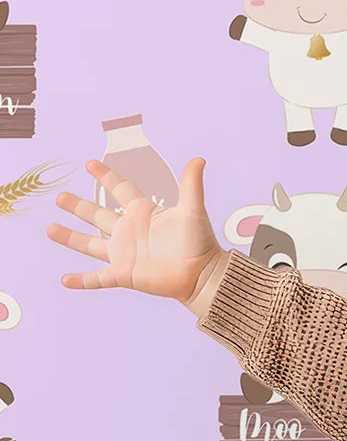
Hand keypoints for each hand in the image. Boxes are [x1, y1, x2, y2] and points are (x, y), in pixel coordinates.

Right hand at [47, 159, 229, 313]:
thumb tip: (199, 159)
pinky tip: (65, 280)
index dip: (105, 176)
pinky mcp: (125, 274)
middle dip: (78, 206)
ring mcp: (125, 254)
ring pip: (90, 244)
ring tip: (50, 229)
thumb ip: (191, 185)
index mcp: (142, 212)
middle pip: (97, 215)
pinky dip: (82, 280)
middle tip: (59, 196)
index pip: (120, 189)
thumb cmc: (200, 241)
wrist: (202, 274)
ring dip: (70, 238)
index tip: (90, 164)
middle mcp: (129, 231)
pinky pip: (98, 278)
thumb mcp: (193, 210)